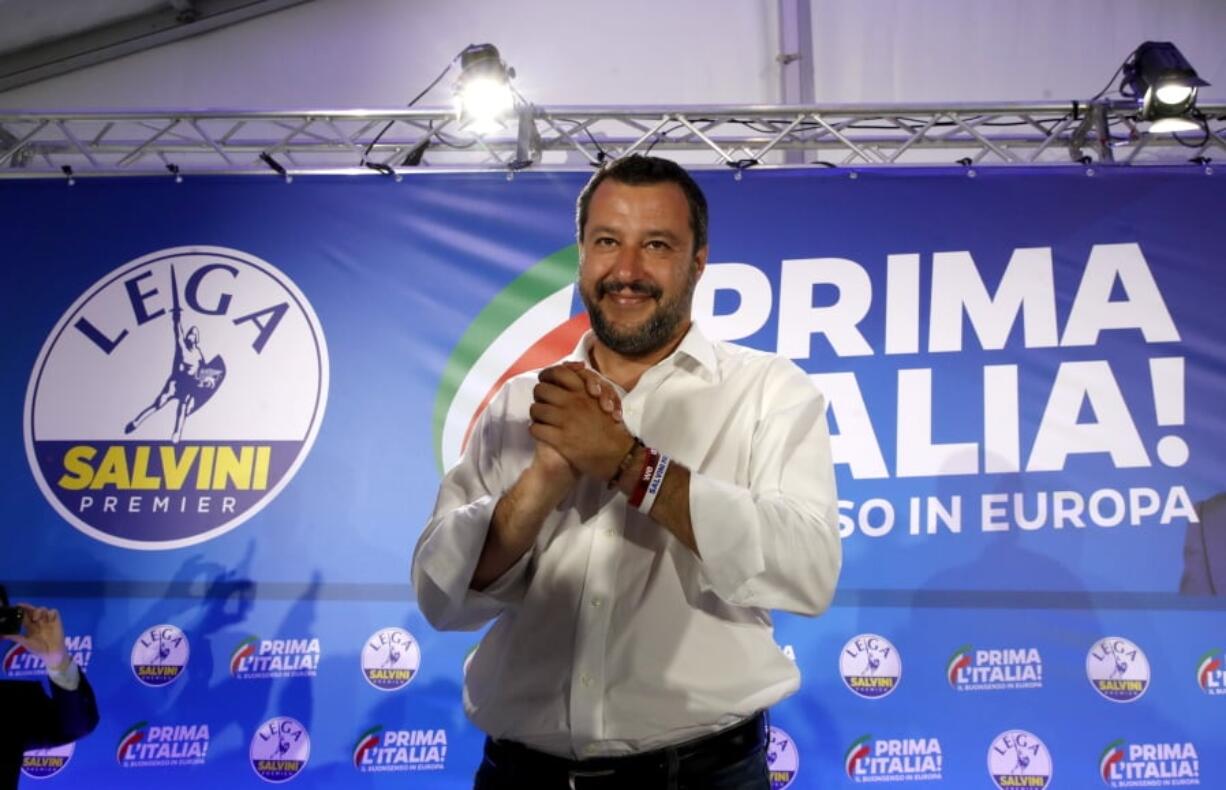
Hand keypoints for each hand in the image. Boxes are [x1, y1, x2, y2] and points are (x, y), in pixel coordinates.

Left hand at [11, 604, 69, 670]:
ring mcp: (47, 621)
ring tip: (36, 619)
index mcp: (30, 627)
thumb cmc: (39, 650)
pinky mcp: (56, 621)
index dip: (21, 611)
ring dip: (39, 611)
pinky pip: (54, 612)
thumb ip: (17, 638)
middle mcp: (38, 622)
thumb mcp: (26, 643)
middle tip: (23, 606)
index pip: (25, 616)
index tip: (17, 607)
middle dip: (28, 607)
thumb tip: (5, 635)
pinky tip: (48, 619)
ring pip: (43, 609)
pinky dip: (51, 613)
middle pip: (33, 610)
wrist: (52, 654)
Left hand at [530, 364, 633, 479]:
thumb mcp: (604, 398)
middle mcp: (572, 402)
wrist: (617, 454)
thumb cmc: (611, 427)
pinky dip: (536, 430)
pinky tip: (542, 432)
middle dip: (539, 396)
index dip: (548, 375)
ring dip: (536, 414)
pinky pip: (536, 429)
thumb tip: (578, 366)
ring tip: (541, 419)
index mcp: (583, 391)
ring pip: (535, 409)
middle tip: (543, 403)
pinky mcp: (560, 439)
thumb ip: (590, 383)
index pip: (558, 372)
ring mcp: (565, 420)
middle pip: (541, 389)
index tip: (547, 382)